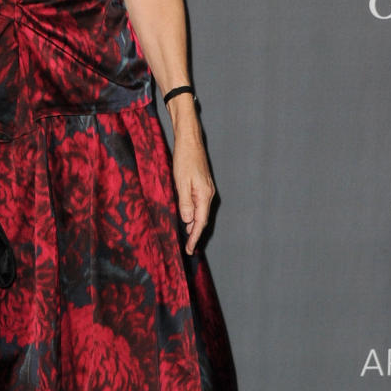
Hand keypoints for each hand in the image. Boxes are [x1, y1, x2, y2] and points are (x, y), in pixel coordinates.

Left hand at [172, 130, 215, 254]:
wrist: (190, 140)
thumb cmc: (184, 159)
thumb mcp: (181, 182)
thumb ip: (185, 202)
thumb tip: (188, 220)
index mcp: (204, 195)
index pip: (200, 222)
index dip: (195, 237)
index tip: (190, 249)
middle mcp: (208, 194)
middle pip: (203, 219)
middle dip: (195, 234)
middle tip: (188, 248)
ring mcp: (207, 189)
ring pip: (201, 212)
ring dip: (195, 225)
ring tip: (187, 237)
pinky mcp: (203, 185)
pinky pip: (200, 204)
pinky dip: (194, 214)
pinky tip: (188, 217)